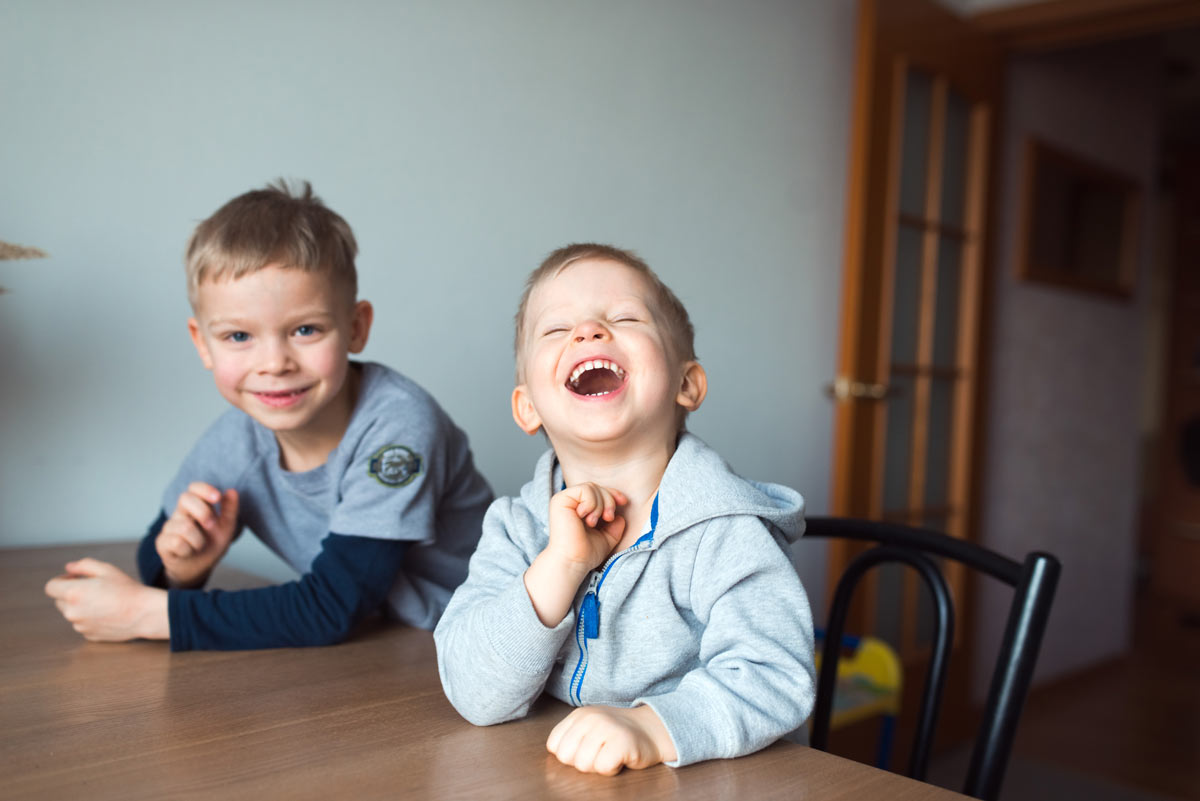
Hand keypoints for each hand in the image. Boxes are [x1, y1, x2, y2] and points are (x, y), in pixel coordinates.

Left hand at [44, 558, 168, 641]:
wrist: (144, 613)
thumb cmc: (127, 589)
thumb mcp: (107, 569)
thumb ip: (83, 565)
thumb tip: (68, 568)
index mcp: (73, 593)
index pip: (51, 587)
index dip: (61, 580)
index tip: (76, 579)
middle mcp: (71, 612)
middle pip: (59, 601)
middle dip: (71, 593)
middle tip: (93, 589)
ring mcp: (79, 626)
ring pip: (72, 613)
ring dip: (81, 606)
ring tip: (105, 602)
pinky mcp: (88, 635)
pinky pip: (83, 624)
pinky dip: (90, 618)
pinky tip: (108, 613)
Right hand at [157, 483, 238, 586]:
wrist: (198, 568)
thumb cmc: (210, 544)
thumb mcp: (226, 528)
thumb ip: (229, 510)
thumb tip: (232, 491)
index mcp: (196, 506)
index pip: (194, 488)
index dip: (204, 489)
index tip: (217, 497)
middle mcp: (180, 513)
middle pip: (185, 498)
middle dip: (203, 512)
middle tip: (211, 526)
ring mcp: (169, 527)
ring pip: (185, 526)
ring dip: (199, 540)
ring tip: (199, 545)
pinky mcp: (162, 542)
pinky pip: (177, 542)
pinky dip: (188, 549)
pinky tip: (188, 552)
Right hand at [523, 483, 627, 626]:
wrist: (574, 562)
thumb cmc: (586, 553)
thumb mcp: (607, 538)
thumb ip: (614, 527)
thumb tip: (620, 516)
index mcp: (578, 508)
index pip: (598, 491)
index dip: (613, 494)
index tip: (624, 502)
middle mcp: (570, 502)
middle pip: (596, 487)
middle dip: (609, 500)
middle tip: (608, 518)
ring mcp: (564, 500)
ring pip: (591, 487)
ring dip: (600, 504)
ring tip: (594, 522)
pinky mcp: (560, 500)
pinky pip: (584, 489)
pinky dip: (592, 502)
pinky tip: (587, 518)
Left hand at [546, 705, 676, 775]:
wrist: (652, 730)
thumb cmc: (617, 735)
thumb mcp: (590, 728)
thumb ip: (571, 738)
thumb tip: (558, 754)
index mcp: (579, 715)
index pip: (554, 745)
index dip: (570, 754)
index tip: (588, 748)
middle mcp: (590, 718)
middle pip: (566, 757)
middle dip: (582, 761)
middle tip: (600, 753)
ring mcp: (606, 728)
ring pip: (583, 764)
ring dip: (599, 766)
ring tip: (611, 754)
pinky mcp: (621, 742)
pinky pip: (603, 767)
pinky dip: (612, 769)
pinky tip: (620, 758)